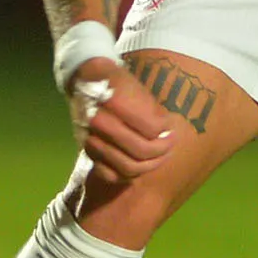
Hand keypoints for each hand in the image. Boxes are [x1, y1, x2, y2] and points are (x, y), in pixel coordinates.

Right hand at [68, 57, 174, 179]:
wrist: (86, 81)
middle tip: (170, 144)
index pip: (150, 127)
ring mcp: (91, 140)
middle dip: (161, 150)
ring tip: (161, 157)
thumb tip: (165, 131)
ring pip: (127, 167)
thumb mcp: (137, 86)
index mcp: (114, 101)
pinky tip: (139, 166)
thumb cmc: (118, 83)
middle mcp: (99, 123)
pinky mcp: (88, 153)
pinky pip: (110, 175)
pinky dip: (128, 176)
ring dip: (150, 165)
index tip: (171, 129)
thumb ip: (152, 110)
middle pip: (140, 150)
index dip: (164, 131)